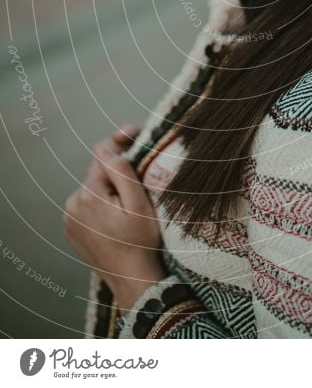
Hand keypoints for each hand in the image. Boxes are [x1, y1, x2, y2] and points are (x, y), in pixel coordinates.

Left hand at [64, 123, 166, 310]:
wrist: (132, 279)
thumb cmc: (141, 241)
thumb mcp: (140, 203)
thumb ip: (122, 172)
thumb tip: (110, 147)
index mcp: (89, 195)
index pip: (102, 154)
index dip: (121, 142)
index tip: (136, 133)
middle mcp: (73, 203)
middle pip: (98, 171)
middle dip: (117, 173)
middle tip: (141, 184)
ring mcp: (69, 217)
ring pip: (93, 187)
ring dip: (110, 189)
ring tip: (129, 207)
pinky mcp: (72, 228)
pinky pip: (88, 204)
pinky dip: (102, 204)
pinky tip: (117, 218)